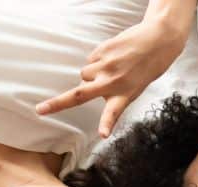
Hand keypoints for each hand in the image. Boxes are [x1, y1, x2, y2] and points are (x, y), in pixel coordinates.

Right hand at [36, 15, 188, 136]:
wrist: (157, 41)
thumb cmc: (146, 70)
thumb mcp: (134, 90)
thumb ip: (112, 96)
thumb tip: (86, 90)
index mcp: (124, 96)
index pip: (113, 114)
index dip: (106, 124)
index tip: (102, 135)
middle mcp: (113, 83)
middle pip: (79, 95)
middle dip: (57, 103)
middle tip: (40, 109)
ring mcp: (106, 66)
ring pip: (84, 75)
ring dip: (91, 75)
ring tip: (110, 69)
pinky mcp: (102, 51)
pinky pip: (90, 61)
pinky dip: (97, 61)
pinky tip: (112, 58)